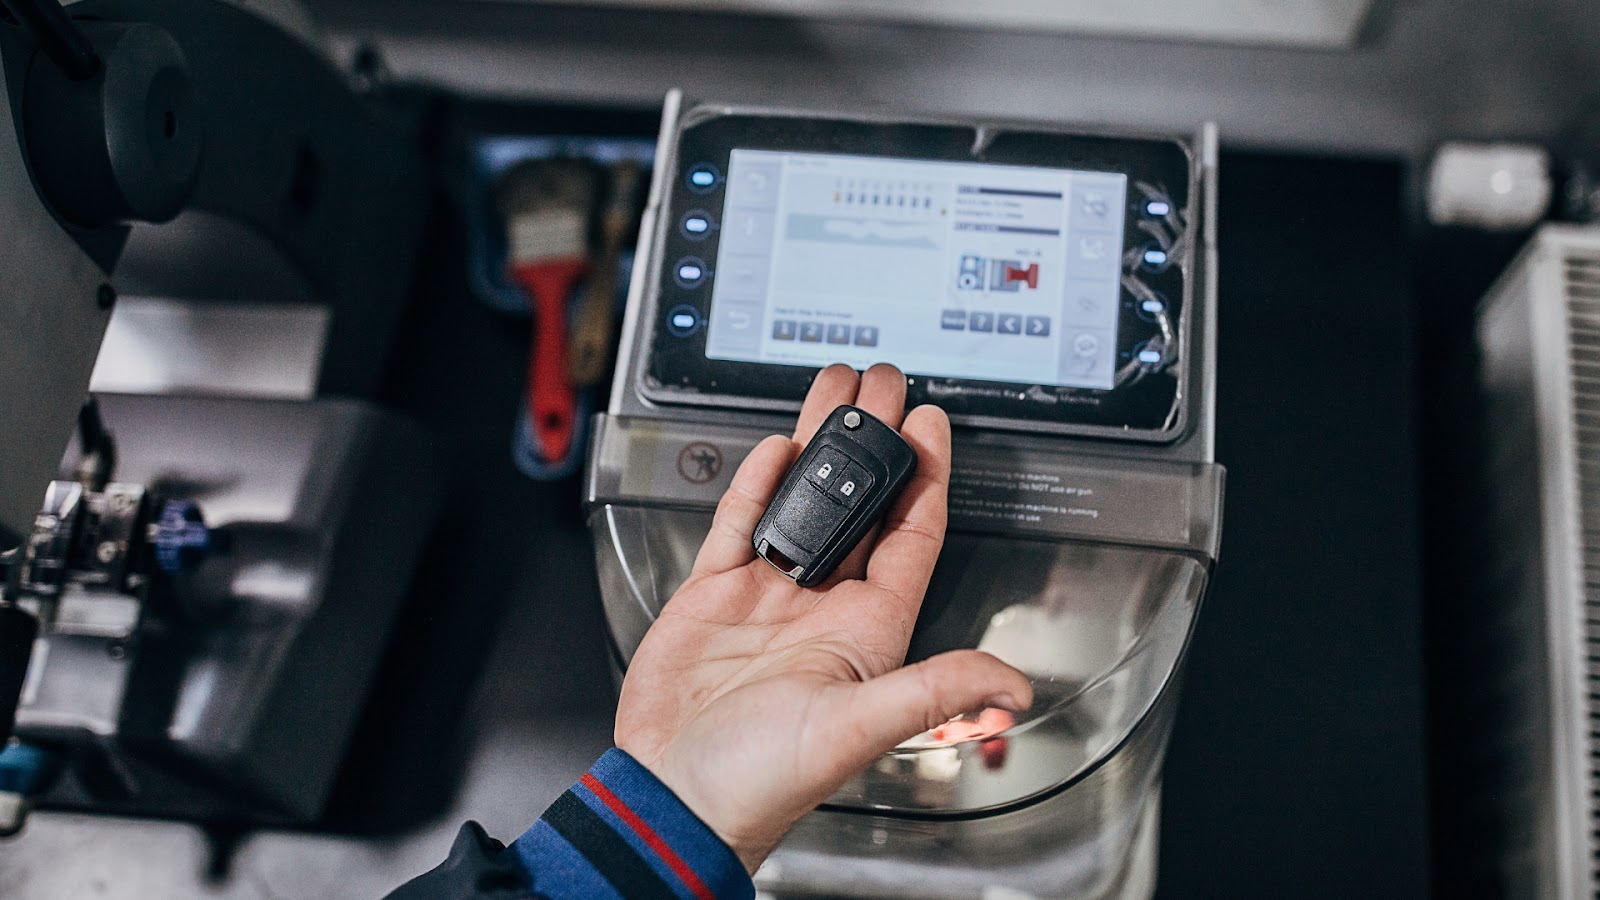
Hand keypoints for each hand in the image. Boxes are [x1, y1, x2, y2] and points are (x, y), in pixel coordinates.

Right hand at [614, 363, 1033, 872]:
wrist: (673, 792)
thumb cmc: (761, 779)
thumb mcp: (858, 727)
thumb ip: (935, 691)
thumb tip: (1013, 685)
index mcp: (869, 630)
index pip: (913, 536)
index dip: (926, 476)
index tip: (931, 422)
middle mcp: (826, 605)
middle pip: (862, 505)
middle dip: (875, 441)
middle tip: (885, 385)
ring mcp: (771, 595)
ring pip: (804, 501)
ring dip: (819, 445)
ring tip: (834, 391)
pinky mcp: (717, 592)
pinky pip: (741, 522)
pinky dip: (756, 482)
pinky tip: (773, 447)